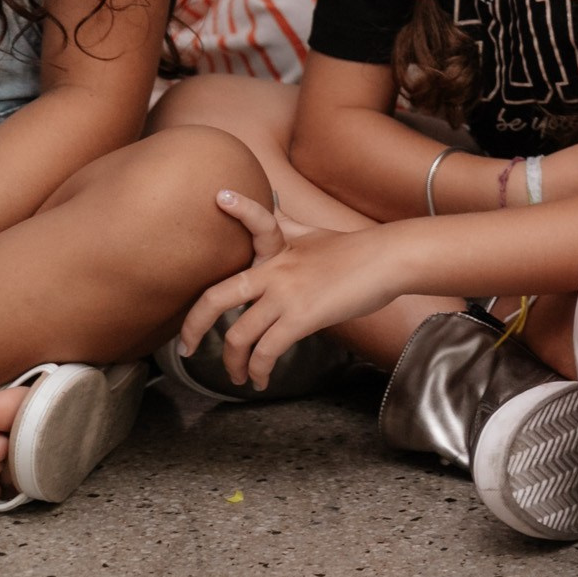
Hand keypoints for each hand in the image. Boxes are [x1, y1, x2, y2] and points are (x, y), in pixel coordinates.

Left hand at [177, 191, 393, 391]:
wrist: (391, 261)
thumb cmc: (359, 251)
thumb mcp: (315, 233)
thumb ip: (287, 223)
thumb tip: (272, 197)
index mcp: (279, 247)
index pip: (254, 222)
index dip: (237, 209)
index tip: (216, 199)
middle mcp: (275, 270)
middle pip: (216, 299)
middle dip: (193, 328)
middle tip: (186, 348)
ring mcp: (287, 294)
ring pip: (238, 336)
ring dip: (232, 363)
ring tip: (237, 376)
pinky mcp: (302, 317)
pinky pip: (266, 351)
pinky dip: (258, 370)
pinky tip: (260, 379)